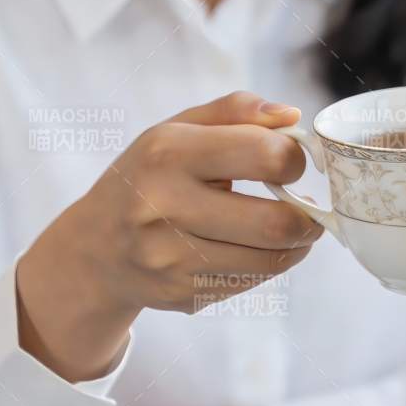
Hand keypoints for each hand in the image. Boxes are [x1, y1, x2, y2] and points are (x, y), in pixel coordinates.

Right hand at [17, 91, 324, 381]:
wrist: (95, 248)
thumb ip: (236, 111)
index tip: (292, 163)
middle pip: (276, 223)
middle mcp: (163, 207)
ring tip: (291, 228)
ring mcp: (170, 258)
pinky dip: (268, 264)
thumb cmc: (149, 177)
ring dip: (296, 244)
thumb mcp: (178, 129)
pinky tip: (256, 248)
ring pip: (271, 259)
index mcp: (167, 154)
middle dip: (308, 216)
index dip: (294, 160)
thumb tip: (292, 117)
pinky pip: (252, 281)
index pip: (265, 156)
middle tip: (310, 208)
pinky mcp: (182, 294)